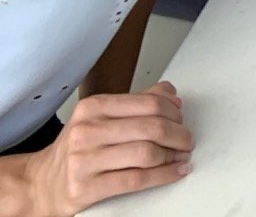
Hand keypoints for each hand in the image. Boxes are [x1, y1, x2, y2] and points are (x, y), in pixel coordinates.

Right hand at [19, 82, 191, 214]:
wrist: (40, 184)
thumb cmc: (77, 149)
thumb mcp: (100, 118)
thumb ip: (136, 102)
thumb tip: (172, 94)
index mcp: (93, 108)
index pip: (149, 103)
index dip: (174, 111)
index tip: (182, 119)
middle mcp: (86, 131)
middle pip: (152, 128)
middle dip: (179, 134)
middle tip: (187, 140)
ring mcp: (84, 160)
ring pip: (147, 153)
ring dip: (173, 155)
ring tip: (181, 155)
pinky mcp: (86, 188)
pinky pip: (136, 180)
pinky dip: (164, 175)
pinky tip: (175, 171)